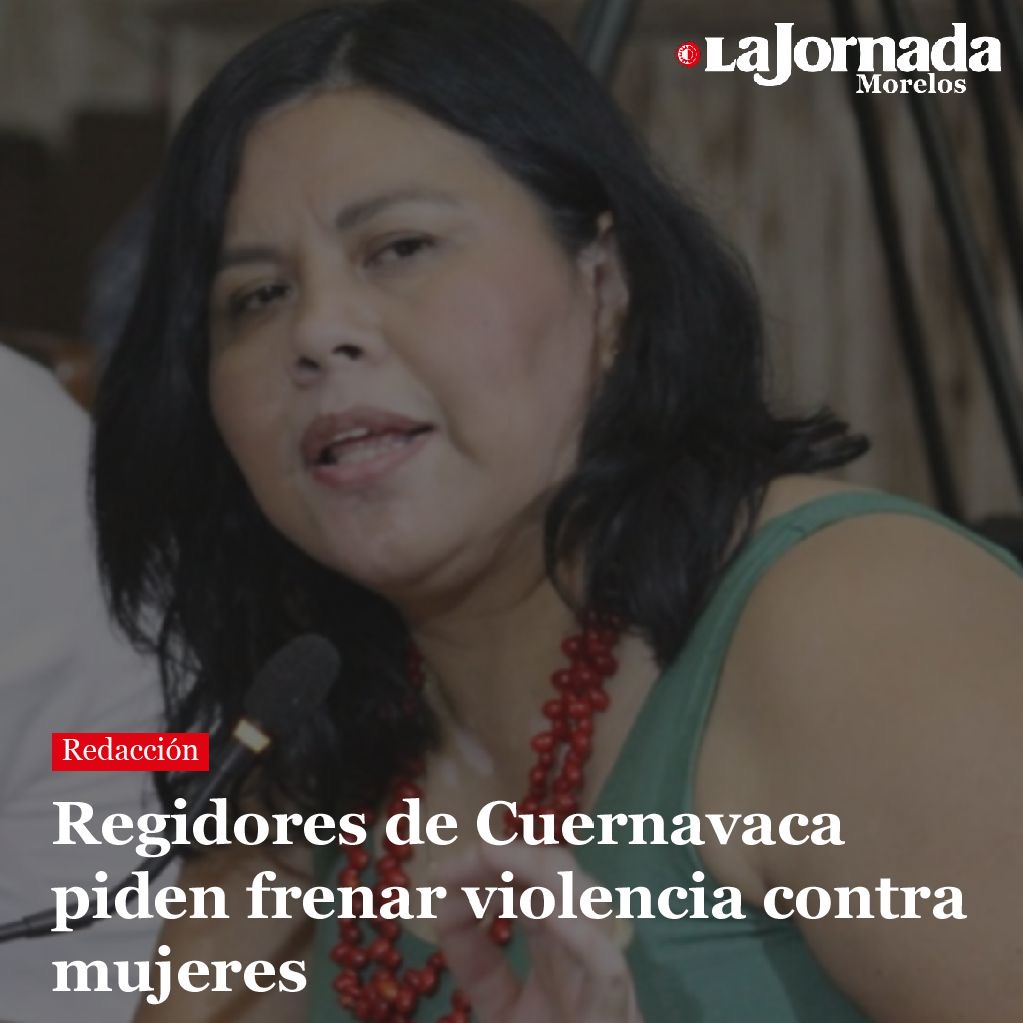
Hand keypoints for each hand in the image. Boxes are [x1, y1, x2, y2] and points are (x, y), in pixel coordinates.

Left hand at [433, 842, 643, 1022]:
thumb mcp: (501, 1012)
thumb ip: (478, 966)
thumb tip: (443, 907)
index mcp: (558, 960)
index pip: (533, 893)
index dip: (492, 871)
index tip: (442, 875)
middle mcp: (583, 960)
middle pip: (564, 884)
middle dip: (518, 855)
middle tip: (469, 855)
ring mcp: (602, 986)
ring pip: (590, 907)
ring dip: (543, 873)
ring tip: (495, 858)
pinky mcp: (616, 1014)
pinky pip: (607, 966)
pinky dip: (580, 934)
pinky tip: (547, 915)